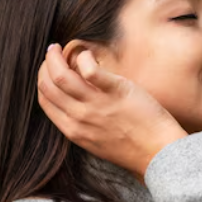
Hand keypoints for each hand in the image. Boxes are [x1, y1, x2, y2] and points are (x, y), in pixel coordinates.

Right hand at [37, 43, 187, 179]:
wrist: (158, 152)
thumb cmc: (133, 146)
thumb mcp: (97, 140)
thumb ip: (82, 123)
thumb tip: (74, 100)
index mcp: (73, 130)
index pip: (45, 99)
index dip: (43, 79)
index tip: (49, 69)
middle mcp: (79, 118)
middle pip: (48, 85)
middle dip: (46, 65)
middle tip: (52, 53)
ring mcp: (96, 105)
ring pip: (61, 76)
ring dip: (55, 57)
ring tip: (60, 48)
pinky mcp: (116, 92)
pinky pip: (89, 70)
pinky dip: (84, 57)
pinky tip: (88, 54)